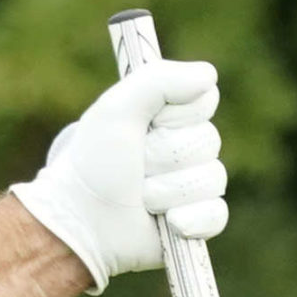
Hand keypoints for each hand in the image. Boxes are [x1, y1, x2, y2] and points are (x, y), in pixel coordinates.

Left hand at [10, 60, 226, 293]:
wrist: (80, 220)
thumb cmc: (91, 163)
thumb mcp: (116, 109)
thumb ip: (158, 80)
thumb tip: (208, 74)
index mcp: (163, 117)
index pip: (204, 100)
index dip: (176, 115)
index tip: (147, 124)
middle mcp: (181, 147)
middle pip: (208, 140)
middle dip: (165, 156)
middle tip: (134, 166)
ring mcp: (190, 185)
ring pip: (211, 178)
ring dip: (167, 190)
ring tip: (139, 197)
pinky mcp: (194, 221)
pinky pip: (216, 214)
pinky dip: (190, 218)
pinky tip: (166, 222)